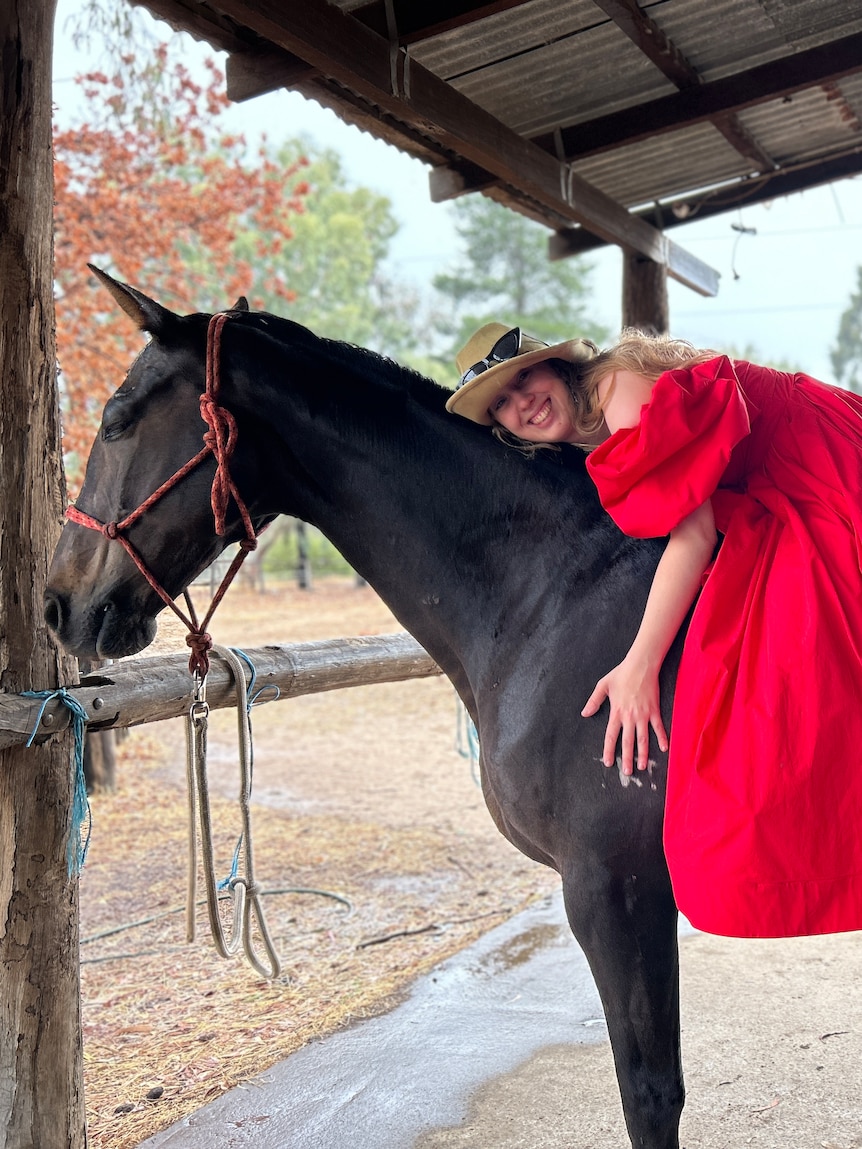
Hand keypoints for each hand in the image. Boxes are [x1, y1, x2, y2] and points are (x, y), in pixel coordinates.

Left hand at [581, 656, 667, 775]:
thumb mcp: (603, 685)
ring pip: (643, 738)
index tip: (608, 762)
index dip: (609, 750)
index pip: (611, 735)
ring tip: (642, 766)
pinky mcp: (654, 710)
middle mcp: (629, 716)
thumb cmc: (621, 674)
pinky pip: (658, 727)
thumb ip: (594, 701)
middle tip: (627, 772)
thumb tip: (585, 713)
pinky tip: (664, 748)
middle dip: (627, 758)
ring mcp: (643, 715)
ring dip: (643, 753)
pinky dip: (662, 738)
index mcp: (616, 712)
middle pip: (628, 741)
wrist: (640, 665)